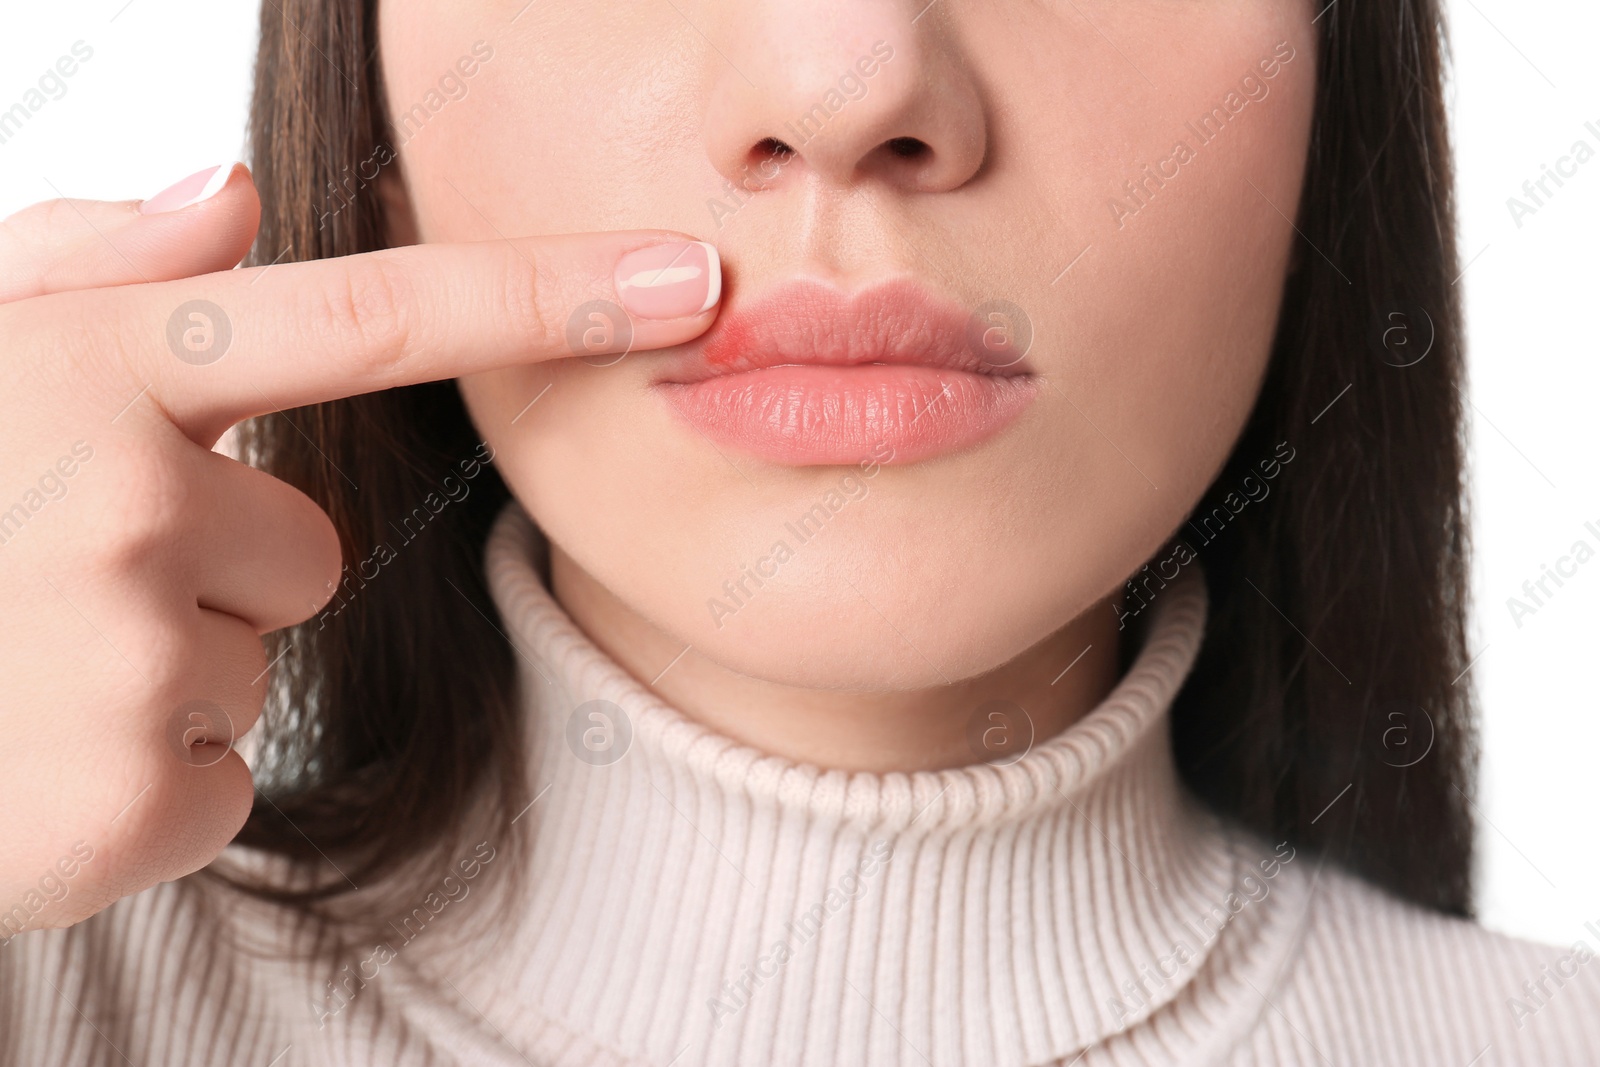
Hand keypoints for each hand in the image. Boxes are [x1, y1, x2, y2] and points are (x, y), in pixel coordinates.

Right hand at [0, 162, 718, 934]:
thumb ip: (87, 265)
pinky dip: (149, 774)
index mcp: (91, 370)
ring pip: (260, 651)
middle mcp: (120, 499)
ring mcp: (121, 655)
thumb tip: (236, 194)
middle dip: (209, 562)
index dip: (545, 291)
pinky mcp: (127, 799)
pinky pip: (228, 769)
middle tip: (54, 585)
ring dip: (166, 664)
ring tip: (26, 666)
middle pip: (310, 537)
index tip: (688, 278)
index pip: (369, 314)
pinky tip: (35, 754)